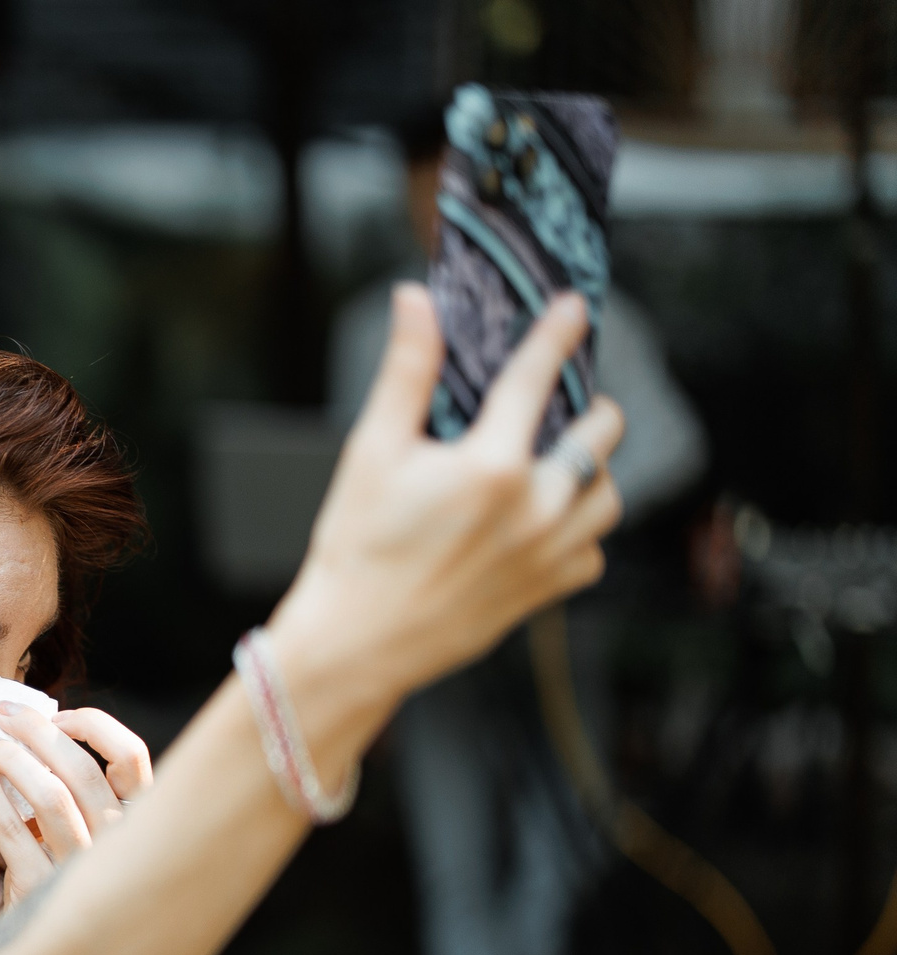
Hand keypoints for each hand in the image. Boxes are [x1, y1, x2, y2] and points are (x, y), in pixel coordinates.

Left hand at [0, 703, 154, 912]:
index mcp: (132, 820)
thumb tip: (35, 726)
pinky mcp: (40, 886)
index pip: (132, 757)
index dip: (94, 727)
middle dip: (36, 732)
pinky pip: (12, 828)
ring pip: (51, 795)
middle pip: (83, 770)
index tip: (57, 717)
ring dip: (10, 758)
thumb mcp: (81, 829)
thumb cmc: (59, 871)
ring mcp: (80, 868)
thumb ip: (75, 787)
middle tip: (1, 714)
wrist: (44, 943)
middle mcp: (115, 844)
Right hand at [269, 286, 625, 717]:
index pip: (536, 378)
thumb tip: (415, 302)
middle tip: (555, 408)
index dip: (557, 334)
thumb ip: (407, 372)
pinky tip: (537, 526)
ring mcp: (549, 553)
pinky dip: (576, 534)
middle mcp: (535, 508)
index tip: (574, 310)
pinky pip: (592, 551)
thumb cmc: (357, 550)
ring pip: (608, 493)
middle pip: (602, 431)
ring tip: (550, 468)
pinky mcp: (548, 590)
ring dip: (587, 472)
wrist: (356, 643)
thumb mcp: (371, 452)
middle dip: (586, 409)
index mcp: (490, 466)